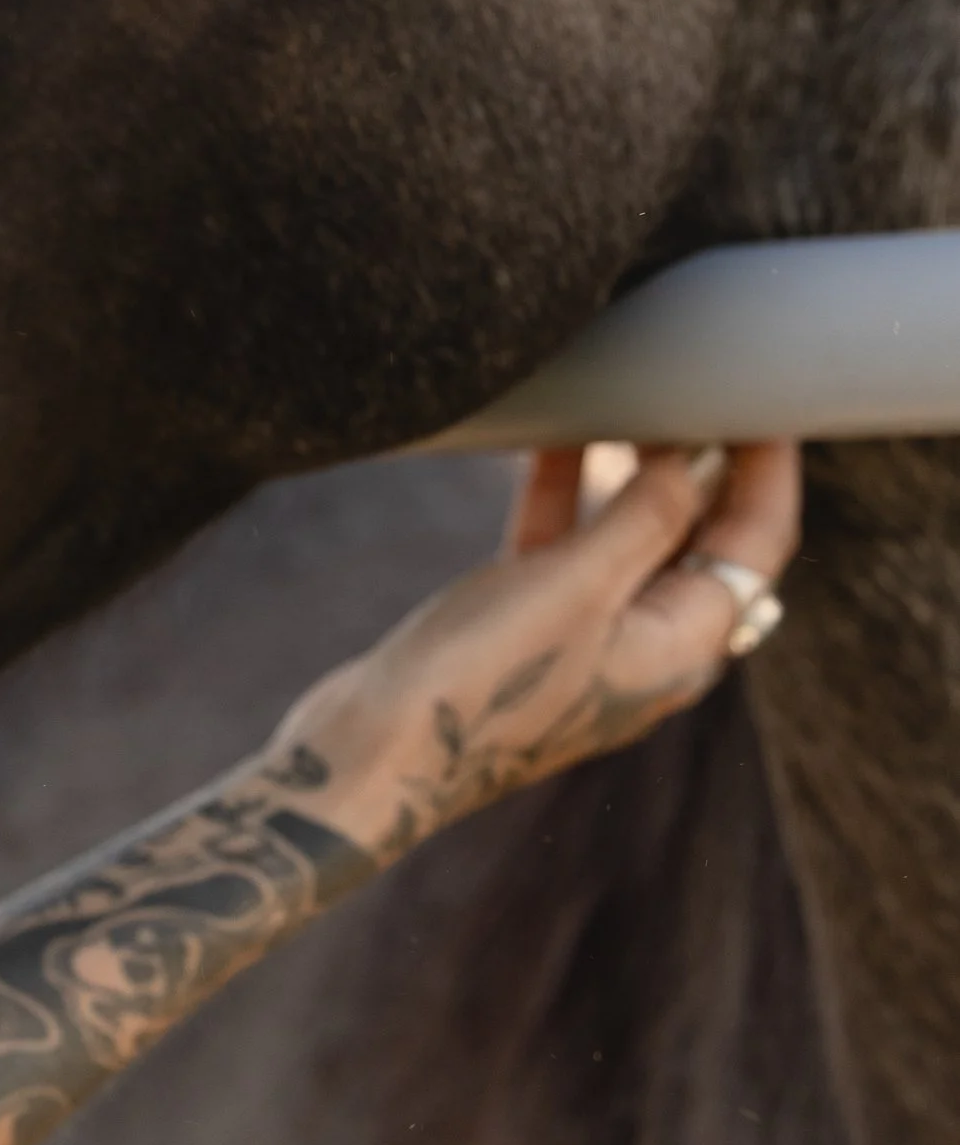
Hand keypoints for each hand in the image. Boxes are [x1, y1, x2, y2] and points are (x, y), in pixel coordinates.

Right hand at [274, 440, 800, 861]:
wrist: (378, 753)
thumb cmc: (484, 680)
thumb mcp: (576, 585)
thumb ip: (645, 517)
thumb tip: (695, 462)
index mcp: (683, 648)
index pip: (755, 544)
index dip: (766, 470)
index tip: (764, 403)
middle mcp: (650, 648)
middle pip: (705, 542)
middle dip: (708, 466)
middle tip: (701, 391)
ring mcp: (591, 641)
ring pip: (634, 540)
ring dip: (635, 474)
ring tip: (633, 400)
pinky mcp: (532, 631)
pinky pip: (569, 551)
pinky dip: (569, 497)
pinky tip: (550, 441)